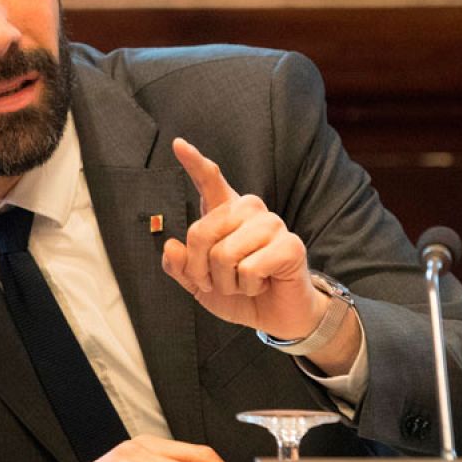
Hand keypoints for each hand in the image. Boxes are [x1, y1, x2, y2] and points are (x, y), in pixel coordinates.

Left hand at [161, 138, 323, 340]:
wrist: (274, 316)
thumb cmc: (238, 292)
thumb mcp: (199, 283)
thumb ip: (180, 266)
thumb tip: (170, 246)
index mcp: (225, 214)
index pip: (209, 182)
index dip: (194, 163)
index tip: (178, 144)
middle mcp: (249, 211)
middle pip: (201, 231)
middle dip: (199, 269)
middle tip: (216, 282)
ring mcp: (271, 225)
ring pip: (224, 254)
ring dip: (227, 282)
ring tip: (243, 282)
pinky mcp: (290, 245)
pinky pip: (250, 268)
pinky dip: (248, 286)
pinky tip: (262, 283)